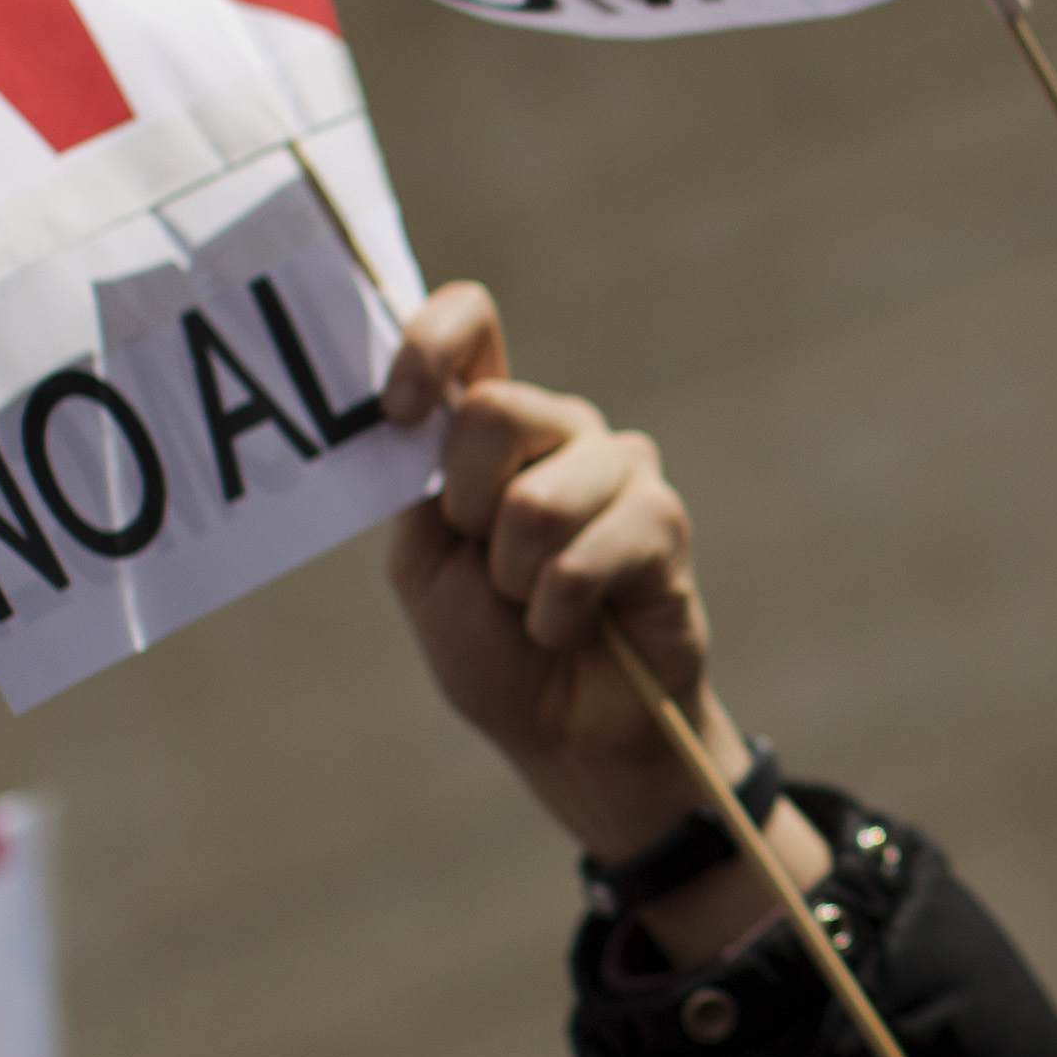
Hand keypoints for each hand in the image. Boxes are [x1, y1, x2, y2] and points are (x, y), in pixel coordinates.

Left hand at [382, 284, 824, 950]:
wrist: (565, 733)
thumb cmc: (493, 648)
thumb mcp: (424, 563)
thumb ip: (414, 484)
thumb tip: (412, 411)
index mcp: (495, 424)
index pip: (471, 322)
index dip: (427, 343)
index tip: (394, 407)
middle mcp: (562, 429)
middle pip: (493, 412)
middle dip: (467, 511)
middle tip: (489, 565)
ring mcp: (620, 470)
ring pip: (535, 501)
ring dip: (516, 581)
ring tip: (536, 606)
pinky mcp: (663, 523)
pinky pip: (582, 559)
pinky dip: (558, 614)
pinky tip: (576, 627)